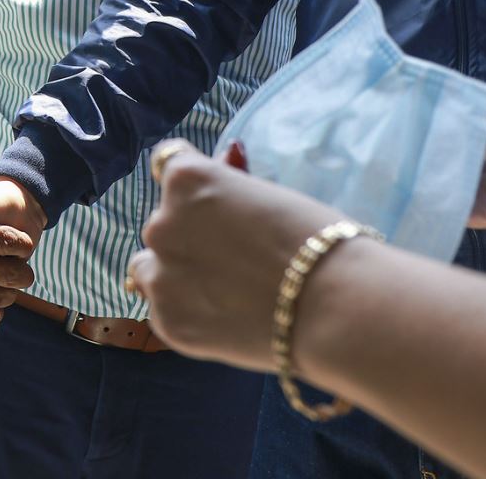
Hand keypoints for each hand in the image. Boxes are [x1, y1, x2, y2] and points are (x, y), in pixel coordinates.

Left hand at [128, 139, 339, 371]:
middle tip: (235, 259)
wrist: (335, 308)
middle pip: (164, 222)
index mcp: (187, 180)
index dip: (193, 187)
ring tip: (224, 291)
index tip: (212, 204)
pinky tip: (224, 317)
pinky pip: (161, 308)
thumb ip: (228, 187)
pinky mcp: (167, 321)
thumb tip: (220, 165)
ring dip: (175, 272)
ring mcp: (161, 274)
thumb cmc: (315, 241)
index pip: (168, 164)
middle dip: (190, 235)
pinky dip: (185, 310)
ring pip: (150, 267)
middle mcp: (162, 222)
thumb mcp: (266, 195)